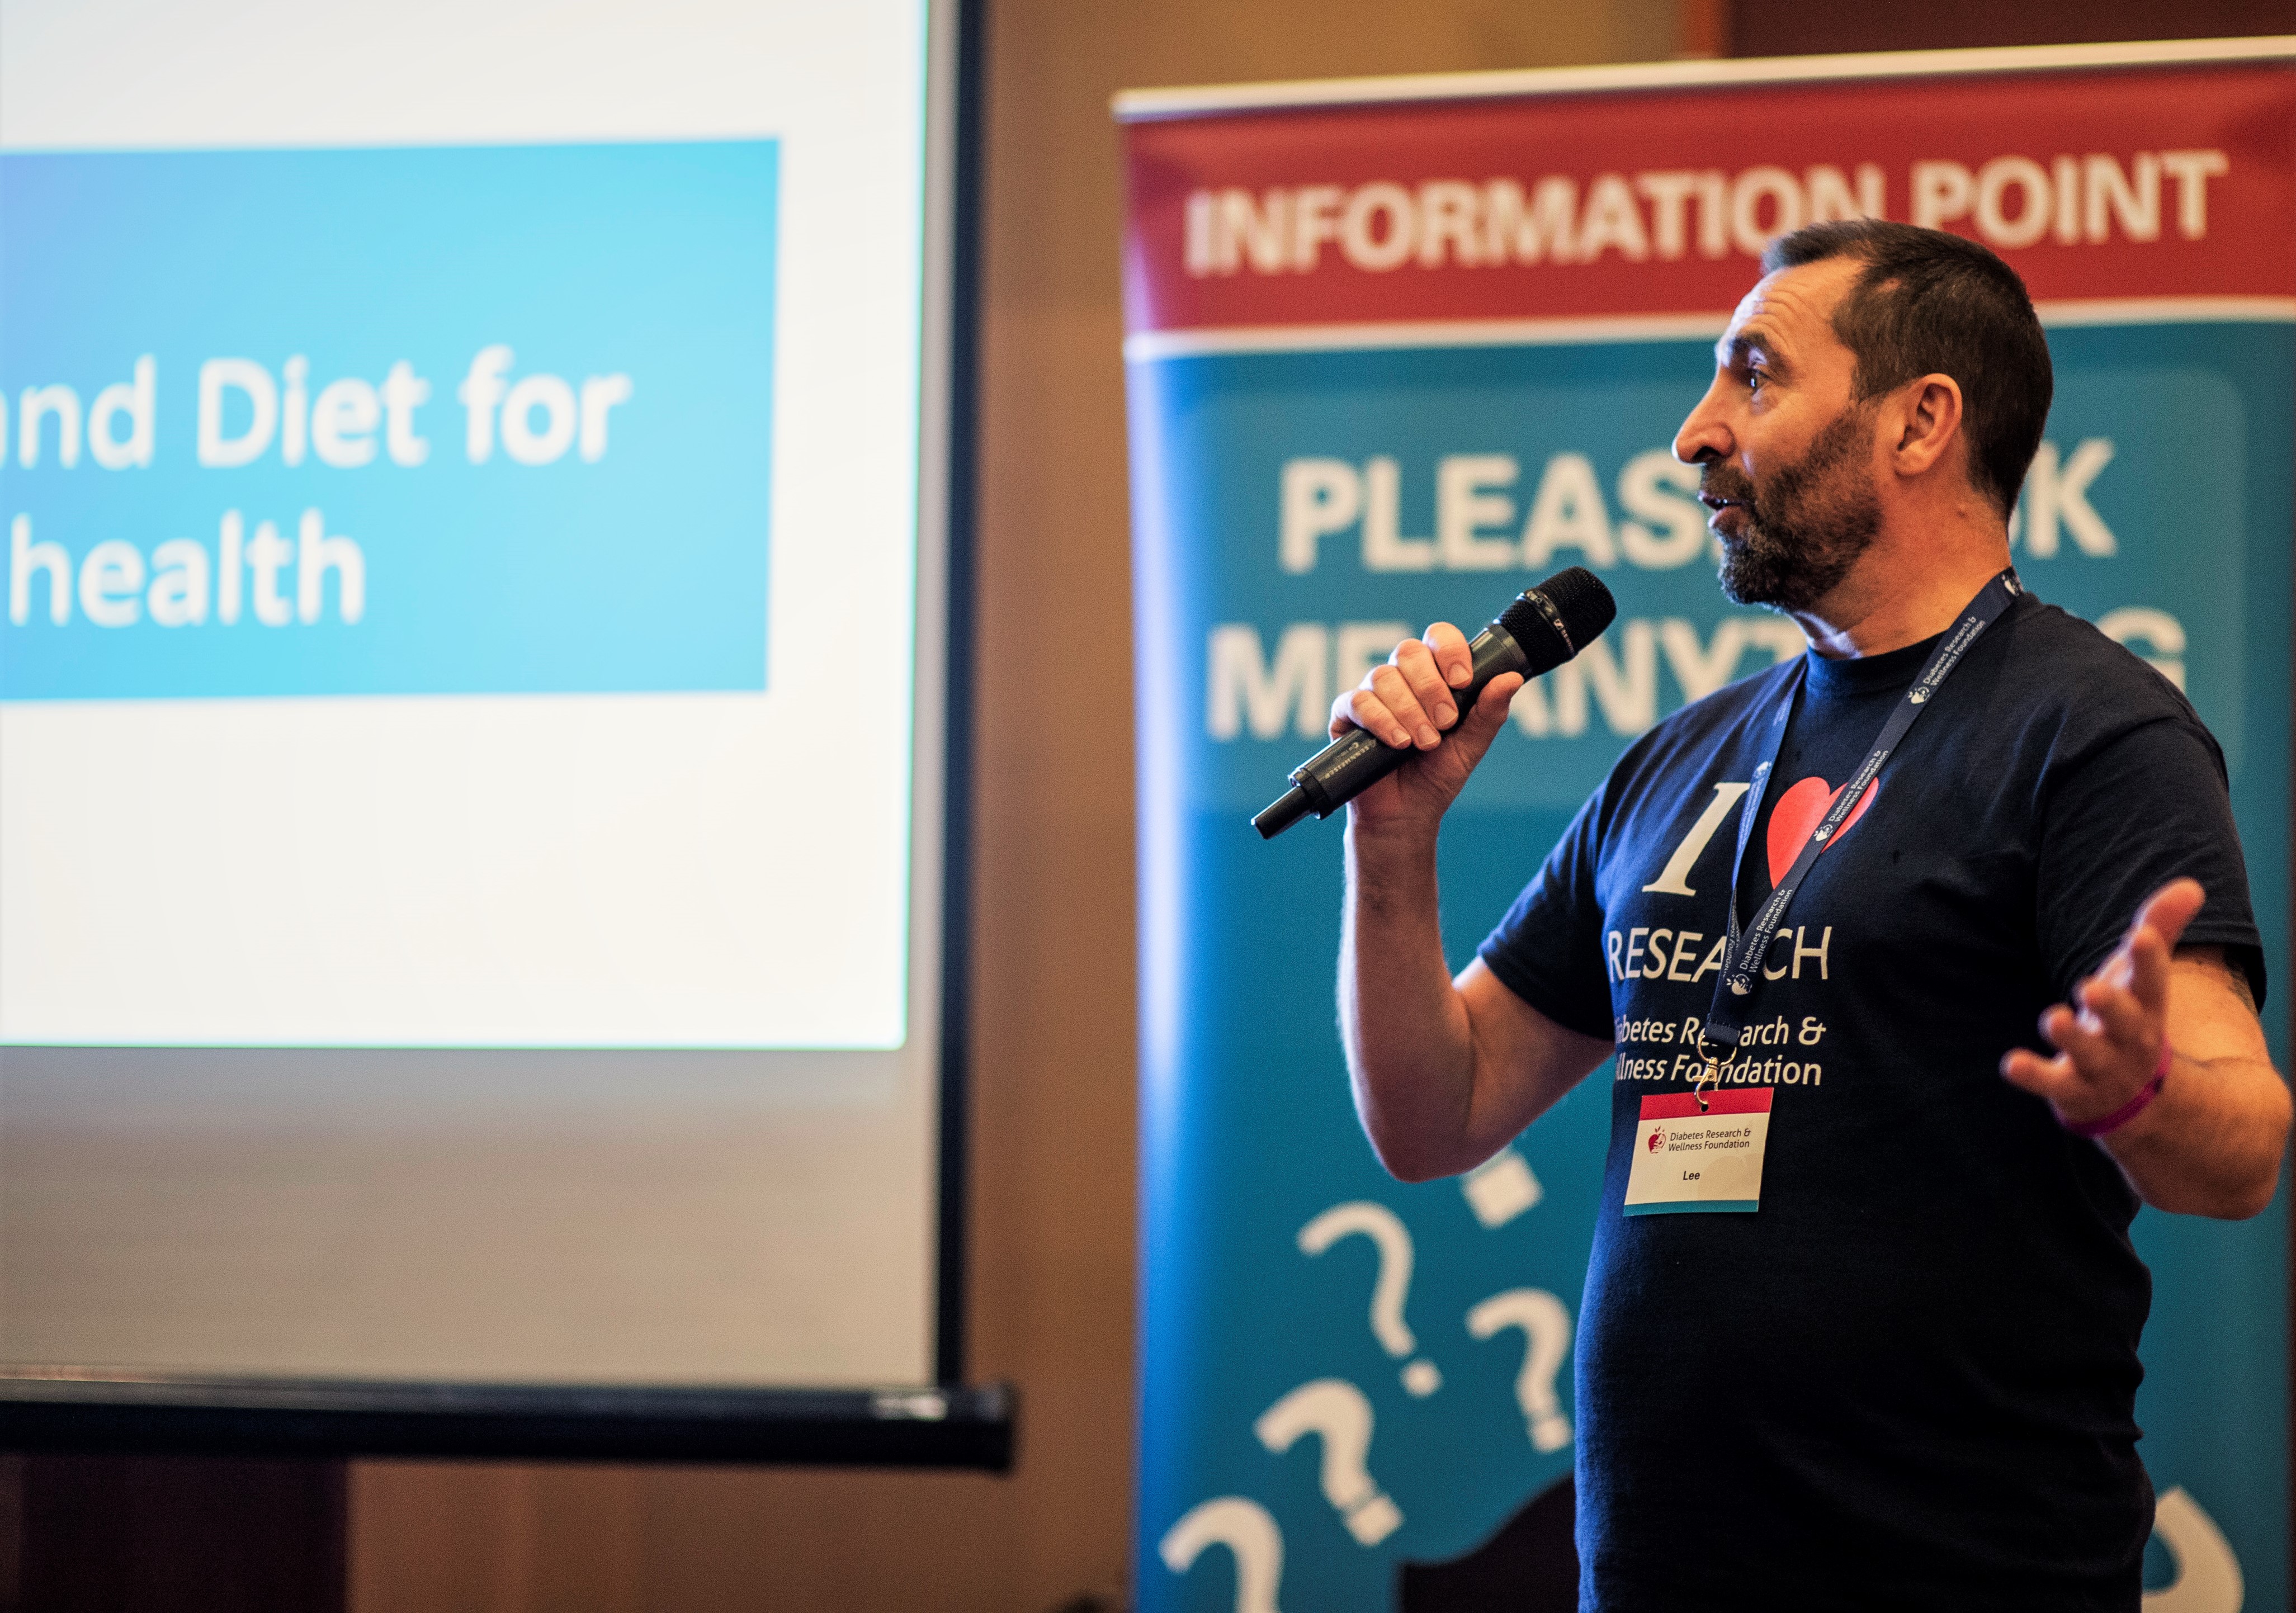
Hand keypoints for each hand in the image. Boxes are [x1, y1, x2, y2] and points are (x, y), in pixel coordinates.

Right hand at [1329, 623, 1523, 834]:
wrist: (1405, 814)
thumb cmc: (1437, 776)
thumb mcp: (1471, 746)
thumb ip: (1489, 712)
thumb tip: (1512, 678)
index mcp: (1433, 676)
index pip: (1438, 638)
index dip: (1449, 651)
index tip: (1462, 682)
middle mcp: (1401, 679)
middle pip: (1409, 651)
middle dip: (1431, 687)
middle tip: (1445, 722)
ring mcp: (1372, 695)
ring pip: (1384, 676)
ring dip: (1409, 710)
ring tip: (1424, 742)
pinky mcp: (1347, 716)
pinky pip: (1358, 701)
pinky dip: (1381, 720)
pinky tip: (1398, 742)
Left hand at [2000, 878, 2203, 1129]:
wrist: (2135, 1097)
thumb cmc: (2130, 1016)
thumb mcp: (2142, 976)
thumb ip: (2161, 929)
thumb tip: (2192, 885)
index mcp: (2147, 1007)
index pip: (2152, 982)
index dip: (2149, 960)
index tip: (2139, 935)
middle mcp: (2128, 1039)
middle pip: (2124, 1022)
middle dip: (2111, 1006)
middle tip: (2090, 988)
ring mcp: (2101, 1068)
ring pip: (2087, 1054)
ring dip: (2071, 1038)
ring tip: (2054, 1018)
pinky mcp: (2071, 1091)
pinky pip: (2052, 1084)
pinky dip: (2034, 1076)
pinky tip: (2011, 1064)